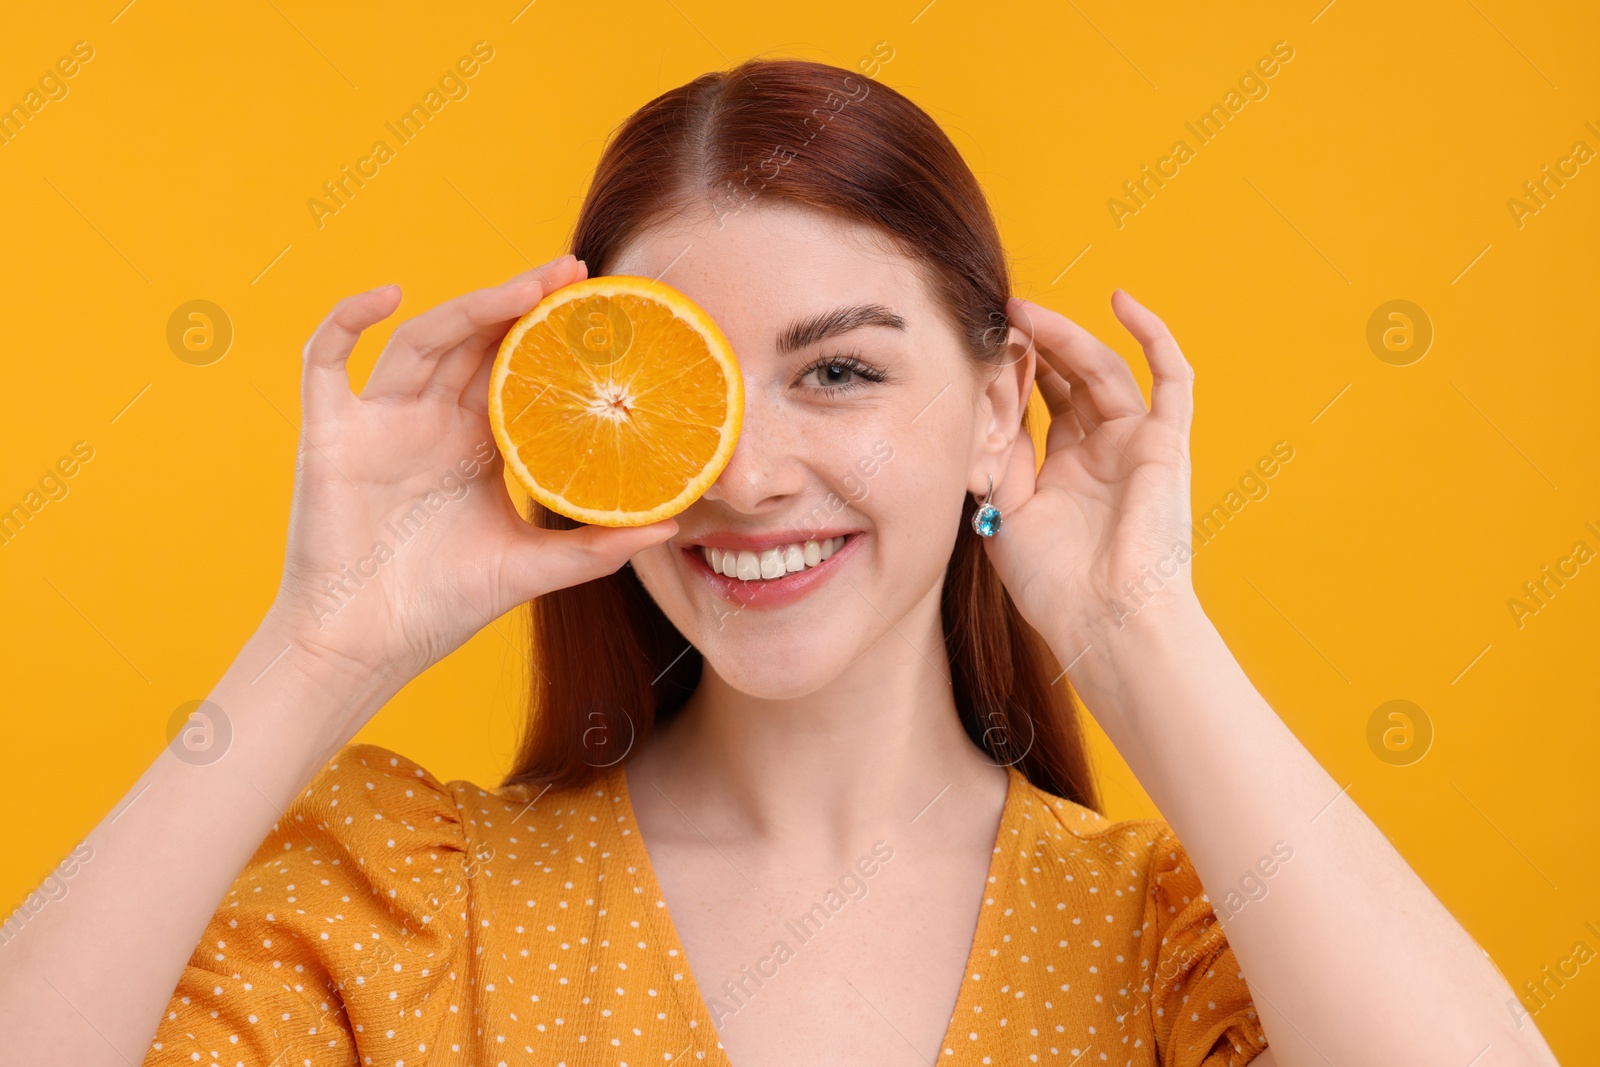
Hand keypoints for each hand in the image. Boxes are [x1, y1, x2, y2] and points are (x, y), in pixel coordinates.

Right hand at [265, 254, 678, 693]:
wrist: (364, 648)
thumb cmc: (441, 605)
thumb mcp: (531, 568)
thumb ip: (595, 546)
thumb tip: (671, 526)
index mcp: (477, 442)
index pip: (517, 367)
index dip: (552, 332)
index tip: (603, 305)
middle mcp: (430, 419)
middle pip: (476, 338)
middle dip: (522, 301)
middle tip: (574, 272)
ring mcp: (379, 421)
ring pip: (422, 340)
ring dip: (470, 308)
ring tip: (524, 288)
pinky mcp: (330, 433)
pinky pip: (325, 361)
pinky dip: (346, 320)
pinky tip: (386, 295)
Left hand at [982, 289, 1198, 653]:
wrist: (1105, 619)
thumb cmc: (1055, 585)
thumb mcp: (1007, 513)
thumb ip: (1000, 458)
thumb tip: (990, 403)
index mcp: (1066, 474)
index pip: (1041, 406)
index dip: (1014, 375)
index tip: (981, 347)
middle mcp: (1103, 455)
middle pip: (1071, 381)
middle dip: (1037, 346)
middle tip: (1001, 317)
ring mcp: (1137, 446)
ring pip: (1105, 371)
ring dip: (1067, 337)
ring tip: (1026, 311)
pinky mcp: (1168, 443)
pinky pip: (1172, 379)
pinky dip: (1153, 336)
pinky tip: (1121, 300)